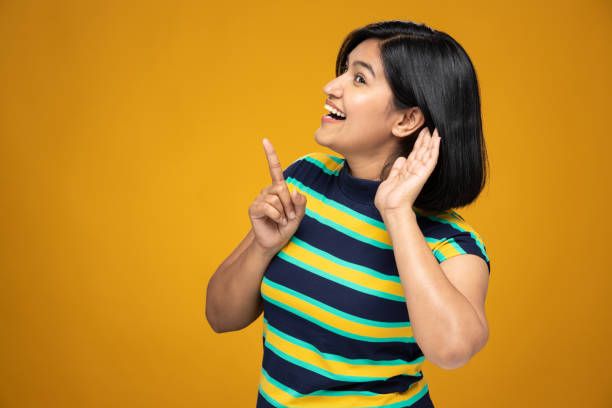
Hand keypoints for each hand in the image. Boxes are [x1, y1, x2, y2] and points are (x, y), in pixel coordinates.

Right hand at [248, 138, 306, 254]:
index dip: (270, 155)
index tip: (265, 140)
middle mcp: (267, 191)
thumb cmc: (285, 228)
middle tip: (290, 217)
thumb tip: (294, 191)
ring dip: (284, 212)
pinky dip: (277, 216)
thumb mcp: (299, 215)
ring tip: (282, 220)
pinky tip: (276, 221)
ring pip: (277, 199)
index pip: (274, 169)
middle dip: (290, 204)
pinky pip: (269, 207)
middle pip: (282, 188)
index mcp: (278, 189)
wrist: (274, 243)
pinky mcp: (254, 208)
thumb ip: (301, 203)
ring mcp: (259, 199)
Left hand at [374, 127, 440, 215]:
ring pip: (427, 153)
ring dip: (431, 141)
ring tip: (435, 129)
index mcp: (406, 172)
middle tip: (429, 127)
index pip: (414, 155)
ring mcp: (420, 172)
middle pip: (421, 152)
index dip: (417, 144)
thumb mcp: (390, 179)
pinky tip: (438, 139)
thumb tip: (401, 158)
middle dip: (425, 140)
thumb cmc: (388, 199)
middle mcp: (414, 171)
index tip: (421, 134)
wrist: (390, 207)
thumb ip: (397, 168)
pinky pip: (431, 159)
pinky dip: (435, 148)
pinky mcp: (423, 173)